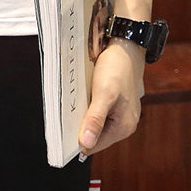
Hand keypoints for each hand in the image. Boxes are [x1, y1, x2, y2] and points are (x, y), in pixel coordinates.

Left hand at [78, 39, 144, 157]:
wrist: (126, 46)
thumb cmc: (117, 68)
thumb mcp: (103, 93)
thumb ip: (95, 119)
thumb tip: (85, 144)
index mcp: (123, 127)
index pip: (94, 145)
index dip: (79, 138)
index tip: (63, 130)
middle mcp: (124, 124)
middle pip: (95, 134)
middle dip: (82, 125)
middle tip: (68, 112)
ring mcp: (122, 114)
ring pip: (97, 122)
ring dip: (85, 115)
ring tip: (76, 103)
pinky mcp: (118, 103)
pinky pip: (100, 111)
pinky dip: (91, 105)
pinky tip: (85, 96)